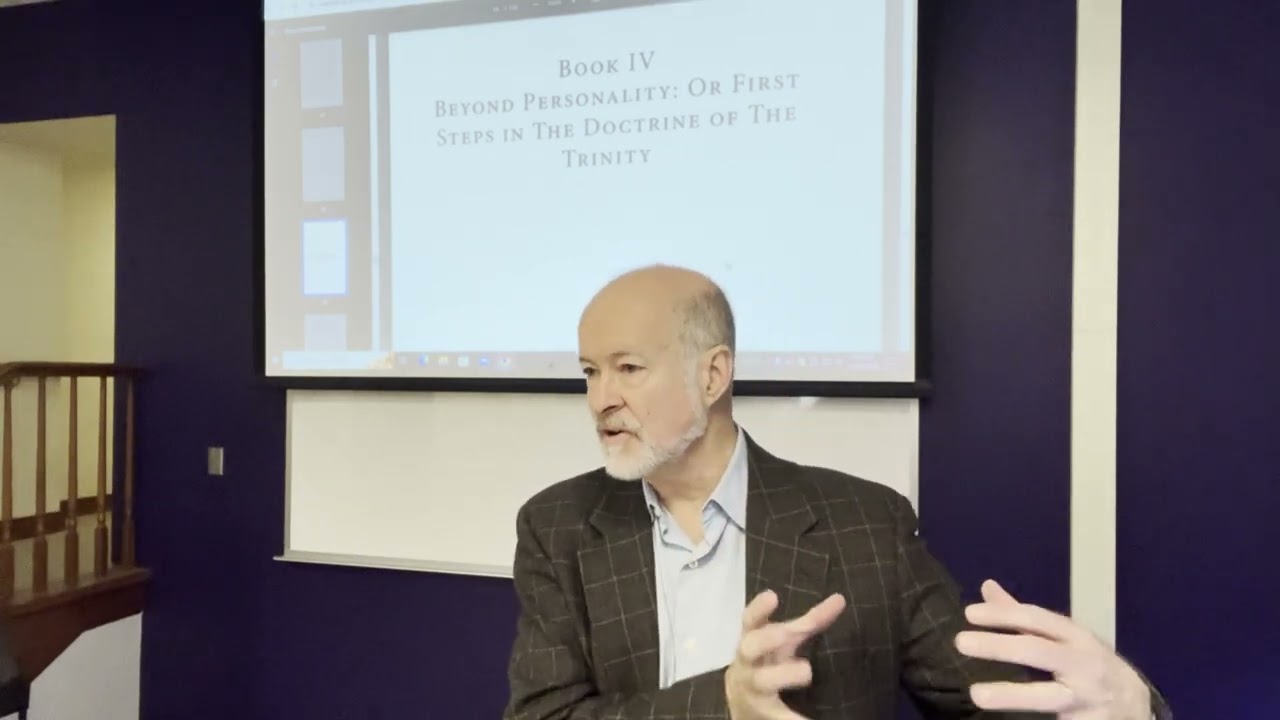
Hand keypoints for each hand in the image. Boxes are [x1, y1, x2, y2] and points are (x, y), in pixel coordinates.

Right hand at [724, 589, 845, 719]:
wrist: (746, 705)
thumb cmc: (768, 662)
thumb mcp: (785, 641)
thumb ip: (810, 622)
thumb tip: (840, 598)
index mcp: (753, 641)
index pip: (750, 621)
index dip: (758, 609)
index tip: (772, 596)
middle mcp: (747, 663)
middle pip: (749, 647)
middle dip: (765, 639)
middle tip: (784, 634)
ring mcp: (752, 689)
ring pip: (761, 680)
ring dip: (782, 674)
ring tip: (806, 671)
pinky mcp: (762, 712)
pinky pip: (776, 714)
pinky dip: (791, 717)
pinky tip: (806, 718)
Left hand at [956, 580, 1150, 718]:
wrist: (1137, 706)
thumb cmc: (1089, 665)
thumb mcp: (1065, 638)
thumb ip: (1024, 618)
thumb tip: (987, 588)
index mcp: (1076, 637)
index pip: (1037, 620)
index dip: (1004, 615)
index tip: (970, 614)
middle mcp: (1083, 665)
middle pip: (1038, 652)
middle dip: (999, 647)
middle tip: (960, 642)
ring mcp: (1087, 698)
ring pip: (1047, 696)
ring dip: (1011, 695)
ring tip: (976, 694)